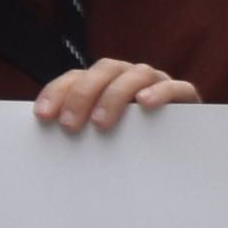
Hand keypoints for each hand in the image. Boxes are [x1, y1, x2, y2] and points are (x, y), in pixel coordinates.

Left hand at [35, 60, 196, 134]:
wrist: (180, 157)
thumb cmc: (130, 148)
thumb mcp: (101, 139)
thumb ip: (80, 134)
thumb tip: (47, 144)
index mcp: (104, 83)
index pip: (76, 77)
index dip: (57, 92)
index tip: (43, 116)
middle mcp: (129, 77)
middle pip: (105, 70)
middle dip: (83, 95)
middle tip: (70, 125)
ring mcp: (157, 83)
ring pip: (137, 74)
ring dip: (115, 95)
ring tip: (101, 123)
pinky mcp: (184, 97)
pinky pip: (176, 87)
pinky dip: (160, 93)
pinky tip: (145, 105)